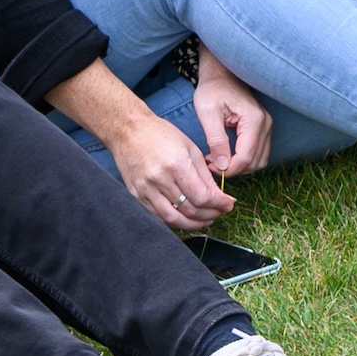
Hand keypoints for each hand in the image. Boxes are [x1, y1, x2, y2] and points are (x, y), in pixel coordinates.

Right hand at [107, 112, 235, 231]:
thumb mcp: (190, 148)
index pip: (202, 196)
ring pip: (173, 219)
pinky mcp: (136, 195)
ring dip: (193, 224)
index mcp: (177, 164)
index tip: (229, 205)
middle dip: (210, 215)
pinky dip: (174, 221)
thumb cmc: (160, 134)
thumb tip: (219, 197)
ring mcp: (145, 190)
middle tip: (220, 212)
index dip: (219, 204)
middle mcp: (160, 180)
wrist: (128, 131)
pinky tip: (185, 217)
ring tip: (205, 220)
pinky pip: (158, 216)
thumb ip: (205, 175)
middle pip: (190, 210)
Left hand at [191, 50, 273, 176]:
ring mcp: (267, 126)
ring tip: (218, 159)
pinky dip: (244, 159)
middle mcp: (266, 124)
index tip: (209, 167)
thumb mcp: (207, 113)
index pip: (246, 157)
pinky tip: (226, 154)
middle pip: (255, 161)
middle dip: (233, 169)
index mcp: (254, 119)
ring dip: (239, 166)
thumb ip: (216, 140)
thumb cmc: (212, 90)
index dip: (228, 169)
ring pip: (259, 160)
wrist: (221, 75)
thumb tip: (222, 166)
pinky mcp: (264, 128)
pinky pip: (259, 153)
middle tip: (211, 164)